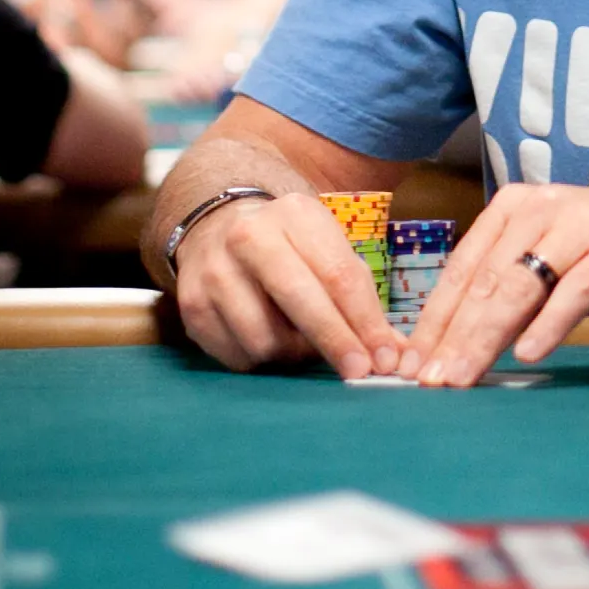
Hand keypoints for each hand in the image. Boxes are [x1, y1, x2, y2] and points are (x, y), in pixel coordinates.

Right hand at [175, 189, 404, 379]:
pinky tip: (268, 339)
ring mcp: (215, 270)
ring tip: (300, 339)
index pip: (339, 275)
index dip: (365, 322)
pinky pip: (238, 356)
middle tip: (359, 373)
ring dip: (292, 353)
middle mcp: (250, 236)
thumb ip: (362, 299)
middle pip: (300, 299)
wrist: (218, 227)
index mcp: (295, 215)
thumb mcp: (327, 251)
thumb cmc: (290, 248)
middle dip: (335, 341)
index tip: (385, 359)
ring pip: (266, 338)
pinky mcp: (192, 305)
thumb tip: (396, 353)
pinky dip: (261, 359)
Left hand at [397, 179, 588, 387]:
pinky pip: (576, 289)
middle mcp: (540, 210)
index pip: (462, 269)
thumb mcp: (555, 262)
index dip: (434, 320)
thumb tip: (461, 346)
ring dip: (486, 337)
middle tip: (428, 383)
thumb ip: (514, 293)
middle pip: (485, 281)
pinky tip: (530, 354)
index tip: (411, 366)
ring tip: (463, 377)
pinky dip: (551, 323)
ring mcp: (580, 227)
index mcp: (514, 208)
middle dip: (452, 337)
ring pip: (520, 286)